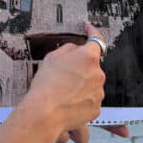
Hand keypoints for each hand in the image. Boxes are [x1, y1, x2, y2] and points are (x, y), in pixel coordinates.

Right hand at [24, 21, 104, 142]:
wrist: (44, 113)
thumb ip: (69, 49)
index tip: (89, 29)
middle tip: (64, 74)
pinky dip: (81, 101)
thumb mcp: (52, 57)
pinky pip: (90, 100)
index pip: (96, 40)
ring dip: (81, 85)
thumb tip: (76, 50)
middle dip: (82, 68)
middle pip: (92, 66)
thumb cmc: (46, 85)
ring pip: (91, 84)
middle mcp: (98, 74)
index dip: (92, 32)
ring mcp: (98, 93)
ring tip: (63, 92)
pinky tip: (67, 103)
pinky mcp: (96, 109)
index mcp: (88, 57)